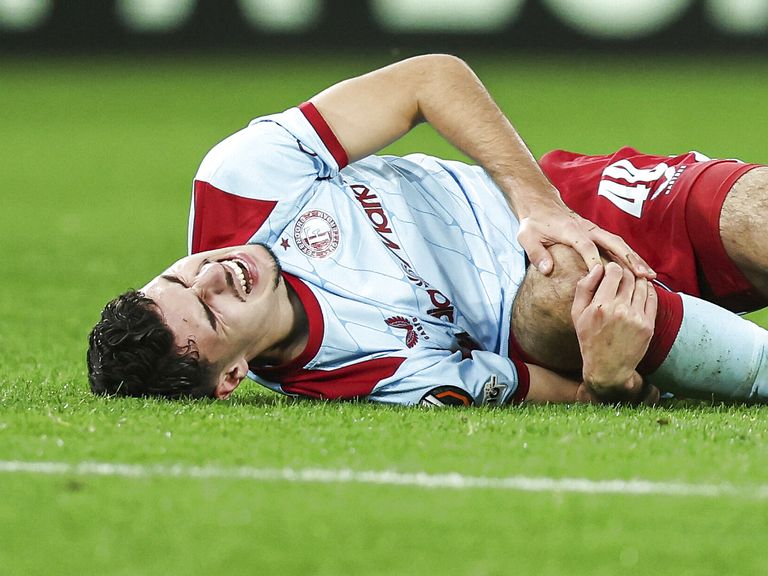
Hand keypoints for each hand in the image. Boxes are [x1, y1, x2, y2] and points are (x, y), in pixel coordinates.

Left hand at [517, 201, 654, 277]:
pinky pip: (615, 244)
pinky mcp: (596, 233)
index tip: (603, 275)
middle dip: (629, 259)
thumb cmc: (533, 222)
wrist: (539, 204)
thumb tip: (547, 271)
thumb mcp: (526, 237)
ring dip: (635, 258)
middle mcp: (587, 228)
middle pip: (613, 242)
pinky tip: (638, 270)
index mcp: (570, 230)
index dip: (594, 260)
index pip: (586, 246)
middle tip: (643, 276)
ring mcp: (594, 230)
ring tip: (648, 275)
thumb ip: (536, 253)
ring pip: (619, 243)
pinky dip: (629, 256)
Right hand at [571, 263, 658, 402]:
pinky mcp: (648, 325)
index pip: (613, 271)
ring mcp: (636, 318)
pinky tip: (641, 291)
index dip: (612, 267)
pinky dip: (648, 290)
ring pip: (642, 285)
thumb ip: (584, 288)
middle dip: (625, 273)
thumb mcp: (577, 314)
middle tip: (621, 276)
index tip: (610, 271)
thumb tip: (597, 267)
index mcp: (600, 306)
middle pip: (629, 276)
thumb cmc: (589, 339)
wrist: (607, 368)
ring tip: (631, 283)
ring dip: (637, 280)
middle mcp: (619, 310)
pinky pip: (652, 298)